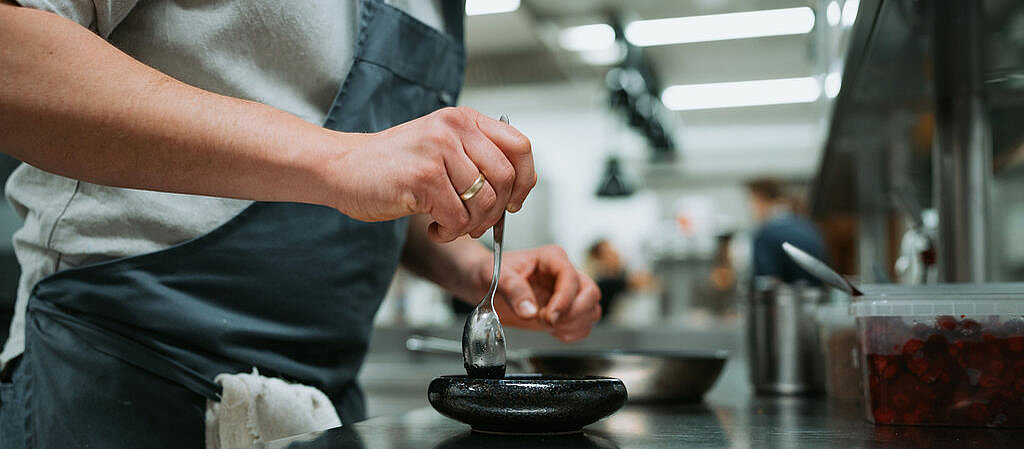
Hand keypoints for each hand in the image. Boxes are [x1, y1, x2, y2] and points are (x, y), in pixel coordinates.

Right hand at [319, 107, 535, 242]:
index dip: (525, 181)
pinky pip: (458, 218)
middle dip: (496, 212)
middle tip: (476, 223)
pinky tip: (433, 228)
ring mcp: (439, 150)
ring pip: (485, 202)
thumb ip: (476, 159)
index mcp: (465, 120)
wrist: (342, 168)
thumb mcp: (441, 148)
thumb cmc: (392, 165)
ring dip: (471, 225)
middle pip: (506, 178)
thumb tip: (515, 191)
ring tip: (449, 226)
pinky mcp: (424, 176)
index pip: (520, 147)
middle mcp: (455, 128)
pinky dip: (449, 233)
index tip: (514, 202)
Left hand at [475, 245, 601, 342]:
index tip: (549, 315)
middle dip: (573, 313)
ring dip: (574, 324)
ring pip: (591, 309)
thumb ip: (513, 290)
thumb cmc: (489, 272)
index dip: (564, 299)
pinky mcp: (564, 310)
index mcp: (551, 258)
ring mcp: (566, 293)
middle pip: (590, 293)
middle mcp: (563, 274)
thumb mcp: (496, 276)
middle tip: (548, 321)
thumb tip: (529, 310)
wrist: (482, 284)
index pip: (571, 277)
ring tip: (548, 325)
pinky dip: (573, 333)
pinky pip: (584, 324)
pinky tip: (553, 331)